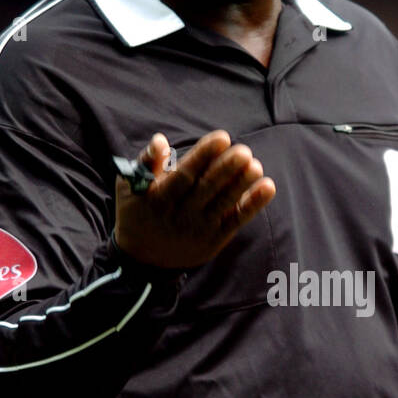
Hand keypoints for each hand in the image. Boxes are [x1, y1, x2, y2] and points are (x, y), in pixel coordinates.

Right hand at [114, 130, 275, 269]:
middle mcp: (180, 215)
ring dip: (242, 184)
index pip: (184, 174)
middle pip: (206, 189)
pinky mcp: (214, 240)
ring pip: (223, 204)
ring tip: (255, 165)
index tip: (222, 138)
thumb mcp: (130, 186)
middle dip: (226, 169)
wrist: (142, 260)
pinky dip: (253, 204)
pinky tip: (268, 186)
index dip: (203, 156)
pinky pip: (236, 220)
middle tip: (244, 151)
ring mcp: (199, 229)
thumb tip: (160, 140)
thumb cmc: (137, 211)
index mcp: (159, 198)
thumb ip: (146, 161)